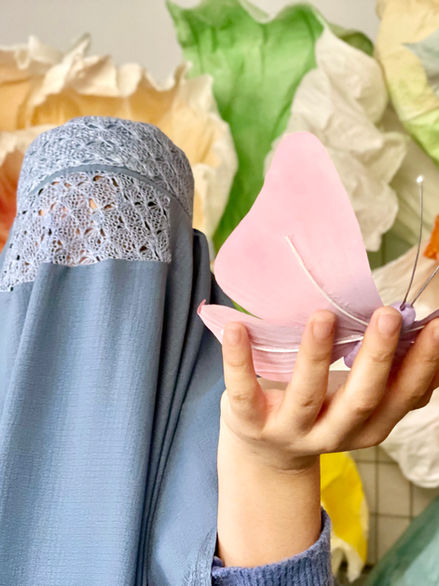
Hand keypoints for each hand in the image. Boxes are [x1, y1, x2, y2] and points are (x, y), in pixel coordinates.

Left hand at [220, 307, 438, 472]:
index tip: (436, 326)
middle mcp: (333, 432)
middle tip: (388, 315)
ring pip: (307, 396)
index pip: (402, 397)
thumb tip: (424, 327)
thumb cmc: (319, 408)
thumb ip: (384, 373)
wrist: (265, 450)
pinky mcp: (249, 422)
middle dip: (378, 358)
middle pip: (361, 400)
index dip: (422, 365)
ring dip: (317, 356)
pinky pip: (243, 392)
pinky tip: (237, 329)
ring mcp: (290, 430)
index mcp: (367, 424)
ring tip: (323, 317)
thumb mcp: (355, 398)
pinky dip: (239, 360)